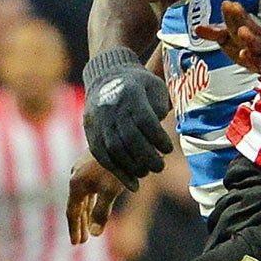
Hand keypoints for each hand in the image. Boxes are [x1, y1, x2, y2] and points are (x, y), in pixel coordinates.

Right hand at [67, 154, 126, 243]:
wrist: (124, 135)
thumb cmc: (118, 165)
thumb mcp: (110, 191)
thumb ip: (101, 213)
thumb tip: (95, 233)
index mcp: (76, 183)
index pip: (72, 212)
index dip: (75, 229)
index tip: (77, 244)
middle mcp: (75, 175)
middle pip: (76, 205)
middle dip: (80, 224)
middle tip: (82, 240)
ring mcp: (82, 168)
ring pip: (82, 196)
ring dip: (85, 212)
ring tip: (88, 224)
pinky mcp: (91, 162)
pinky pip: (88, 187)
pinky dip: (91, 199)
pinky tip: (95, 202)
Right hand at [82, 47, 171, 189]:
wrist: (105, 77)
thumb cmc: (138, 85)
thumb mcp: (155, 86)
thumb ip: (161, 106)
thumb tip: (159, 135)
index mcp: (131, 94)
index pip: (145, 121)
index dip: (158, 139)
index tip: (168, 149)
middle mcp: (112, 108)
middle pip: (130, 139)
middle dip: (147, 158)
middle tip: (160, 166)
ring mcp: (99, 122)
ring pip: (115, 151)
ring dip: (133, 167)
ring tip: (147, 172)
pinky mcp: (91, 134)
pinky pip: (103, 157)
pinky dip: (118, 173)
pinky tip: (133, 183)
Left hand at [192, 0, 260, 72]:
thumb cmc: (244, 48)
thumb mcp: (227, 39)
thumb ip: (213, 34)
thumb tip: (197, 28)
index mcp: (247, 29)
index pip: (238, 20)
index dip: (232, 13)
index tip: (226, 4)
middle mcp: (255, 38)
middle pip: (248, 27)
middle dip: (240, 18)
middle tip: (233, 8)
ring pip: (257, 44)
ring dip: (249, 38)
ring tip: (242, 31)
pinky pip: (258, 63)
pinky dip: (251, 59)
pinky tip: (244, 54)